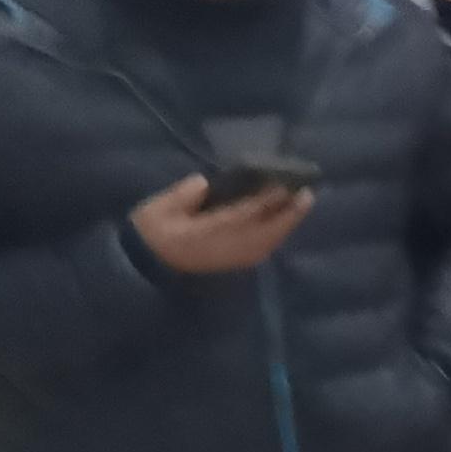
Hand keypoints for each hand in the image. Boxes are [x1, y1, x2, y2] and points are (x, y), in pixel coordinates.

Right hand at [130, 173, 313, 276]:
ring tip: (302, 203)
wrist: (144, 268)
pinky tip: (284, 223)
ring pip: (268, 242)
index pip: (243, 216)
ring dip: (287, 224)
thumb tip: (203, 183)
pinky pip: (262, 249)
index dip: (265, 201)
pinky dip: (277, 235)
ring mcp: (232, 259)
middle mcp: (225, 249)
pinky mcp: (233, 263)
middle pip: (265, 231)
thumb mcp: (157, 210)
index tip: (284, 184)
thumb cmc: (150, 234)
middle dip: (287, 213)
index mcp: (206, 234)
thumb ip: (181, 196)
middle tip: (306, 193)